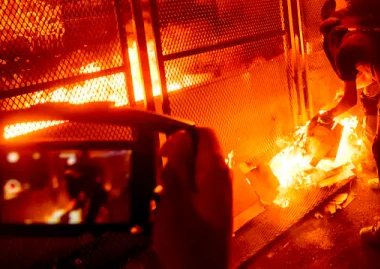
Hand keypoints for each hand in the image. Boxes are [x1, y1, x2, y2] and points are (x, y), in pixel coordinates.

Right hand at [154, 128, 231, 268]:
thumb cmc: (190, 246)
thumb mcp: (176, 199)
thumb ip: (178, 164)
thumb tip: (179, 134)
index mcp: (215, 170)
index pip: (203, 132)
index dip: (180, 134)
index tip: (162, 149)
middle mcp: (220, 178)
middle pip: (195, 152)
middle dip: (173, 160)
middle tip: (160, 180)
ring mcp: (216, 194)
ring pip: (189, 172)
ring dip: (171, 180)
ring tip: (162, 200)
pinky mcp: (208, 209)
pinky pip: (189, 191)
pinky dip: (174, 196)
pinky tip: (166, 212)